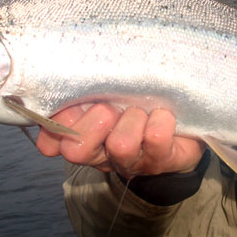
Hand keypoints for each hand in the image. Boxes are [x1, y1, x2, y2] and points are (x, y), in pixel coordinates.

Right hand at [36, 104, 205, 178]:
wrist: (184, 130)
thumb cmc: (139, 104)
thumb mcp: (108, 95)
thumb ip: (86, 90)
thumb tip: (62, 75)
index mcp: (84, 135)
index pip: (52, 141)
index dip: (55, 127)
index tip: (70, 107)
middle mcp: (103, 154)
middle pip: (77, 150)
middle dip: (95, 120)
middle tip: (112, 108)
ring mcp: (133, 161)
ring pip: (119, 145)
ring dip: (132, 119)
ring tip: (143, 110)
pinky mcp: (163, 160)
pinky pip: (156, 138)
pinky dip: (161, 120)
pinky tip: (164, 115)